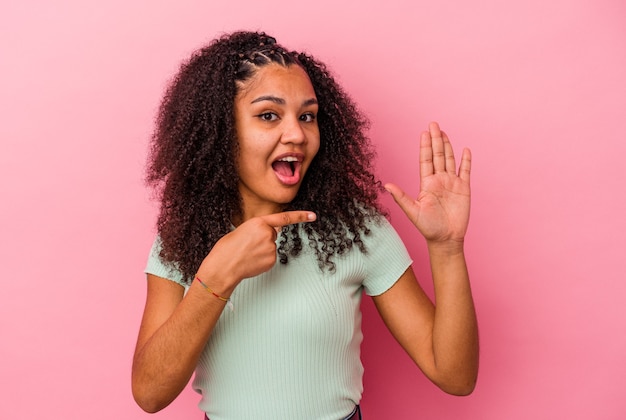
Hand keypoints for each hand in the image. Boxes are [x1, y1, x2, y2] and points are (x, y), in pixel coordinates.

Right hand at [197, 211, 316, 284]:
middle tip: (247, 245)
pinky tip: (251, 261)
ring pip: (271, 247)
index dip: (300, 216)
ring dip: (261, 250)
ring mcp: (271, 248)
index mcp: (258, 223)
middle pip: (272, 234)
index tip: (313, 216)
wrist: (223, 267)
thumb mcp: (242, 230)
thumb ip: (259, 228)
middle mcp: (268, 234)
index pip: (284, 218)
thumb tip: (274, 232)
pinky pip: (270, 258)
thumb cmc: (227, 249)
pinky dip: (262, 259)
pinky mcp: (271, 261)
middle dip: (263, 238)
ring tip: (246, 254)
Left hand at [385, 122, 470, 245]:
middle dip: (436, 140)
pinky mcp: (464, 189)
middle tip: (434, 124)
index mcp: (426, 183)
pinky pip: (465, 171)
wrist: (446, 239)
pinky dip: (466, 161)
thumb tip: (386, 185)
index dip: (425, 146)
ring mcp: (451, 184)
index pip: (426, 160)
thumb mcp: (412, 211)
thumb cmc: (428, 227)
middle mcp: (438, 180)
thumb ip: (401, 197)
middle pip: (438, 155)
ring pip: (450, 160)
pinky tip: (465, 150)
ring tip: (444, 132)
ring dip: (448, 146)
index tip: (424, 132)